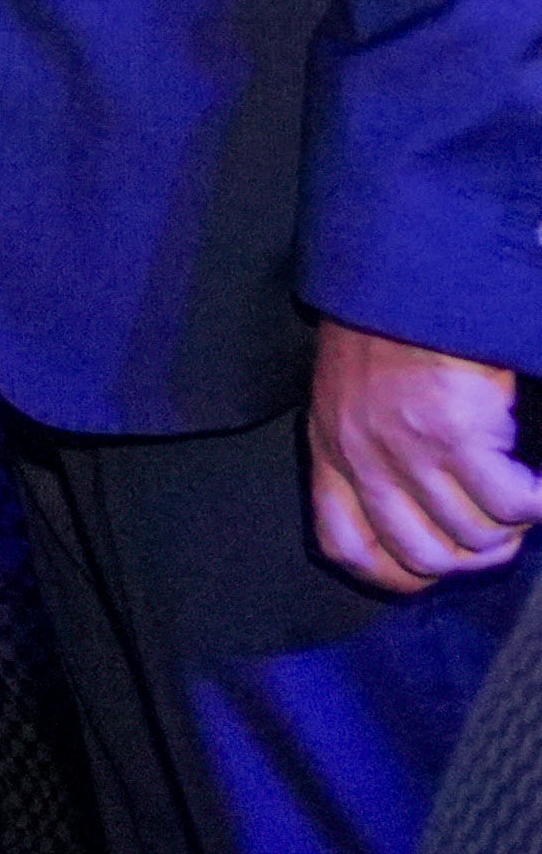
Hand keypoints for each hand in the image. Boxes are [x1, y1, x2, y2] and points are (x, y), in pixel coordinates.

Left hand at [312, 323, 541, 593]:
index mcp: (331, 451)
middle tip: (501, 534)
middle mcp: (363, 460)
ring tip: (522, 502)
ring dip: (509, 531)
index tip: (436, 572)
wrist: (407, 277)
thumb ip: (367, 450)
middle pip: (424, 557)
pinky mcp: (457, 436)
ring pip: (474, 537)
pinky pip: (511, 504)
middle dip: (472, 558)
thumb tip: (423, 509)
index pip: (347, 547)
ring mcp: (408, 452)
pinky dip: (537, 505)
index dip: (395, 576)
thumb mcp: (349, 395)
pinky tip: (540, 487)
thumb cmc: (385, 330)